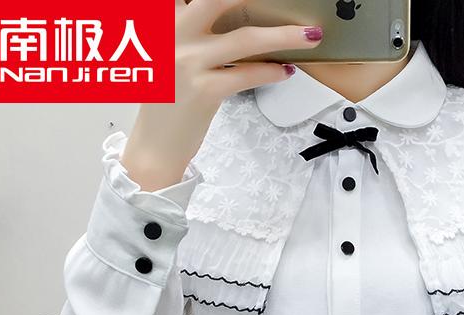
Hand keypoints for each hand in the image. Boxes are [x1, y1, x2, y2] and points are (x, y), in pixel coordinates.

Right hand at [121, 0, 325, 190]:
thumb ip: (192, 34)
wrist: (154, 144)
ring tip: (309, 36)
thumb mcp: (169, 56)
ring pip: (244, 40)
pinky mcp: (204, 91)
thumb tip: (238, 24)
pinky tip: (286, 72)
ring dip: (283, 36)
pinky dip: (271, 72)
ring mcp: (188, 63)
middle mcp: (173, 36)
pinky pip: (246, 75)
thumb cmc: (168, 100)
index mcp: (164, 22)